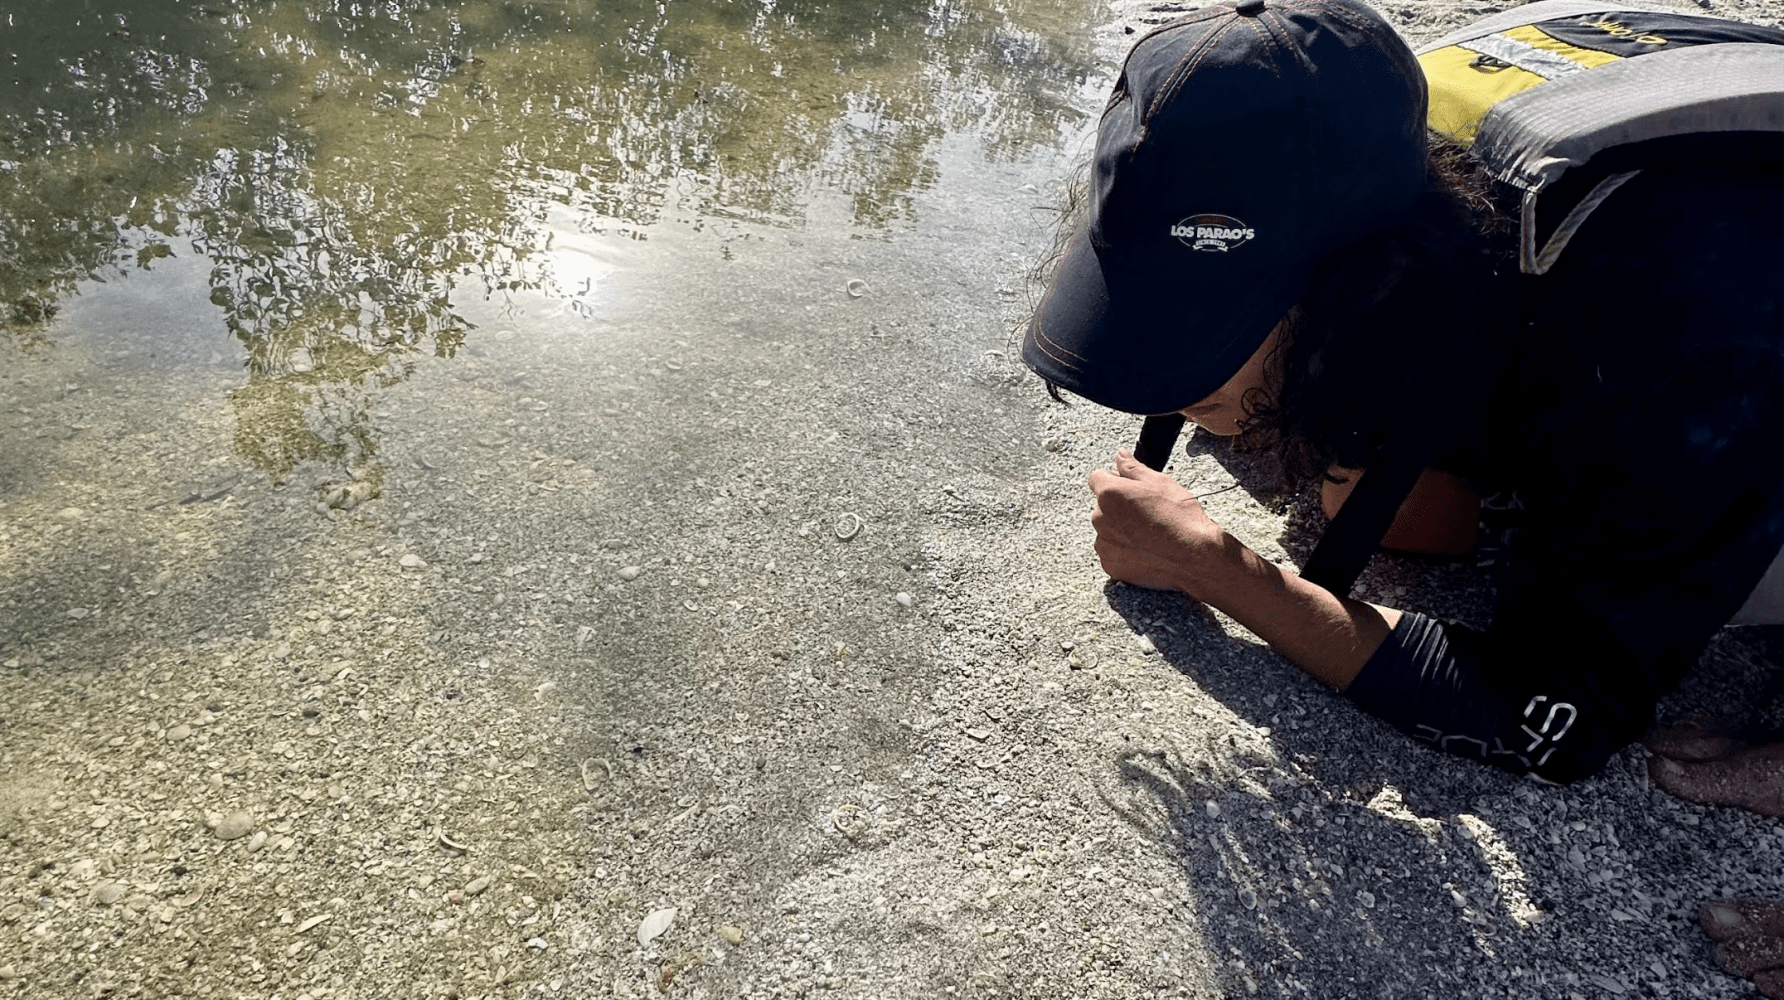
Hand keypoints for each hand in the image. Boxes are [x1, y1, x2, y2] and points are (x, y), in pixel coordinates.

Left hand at [1087, 451, 1225, 594]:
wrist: (1194, 556)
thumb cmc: (1179, 517)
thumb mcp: (1159, 482)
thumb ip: (1133, 468)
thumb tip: (1120, 456)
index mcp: (1109, 494)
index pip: (1098, 479)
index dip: (1115, 480)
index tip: (1131, 488)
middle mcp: (1100, 518)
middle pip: (1103, 506)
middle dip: (1119, 507)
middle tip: (1147, 513)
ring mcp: (1104, 544)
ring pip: (1108, 530)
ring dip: (1121, 529)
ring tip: (1149, 534)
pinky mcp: (1111, 565)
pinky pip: (1113, 552)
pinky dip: (1125, 551)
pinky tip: (1146, 550)